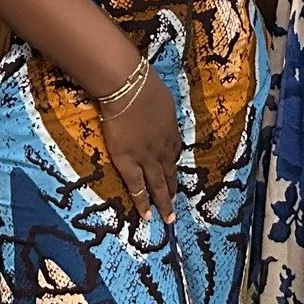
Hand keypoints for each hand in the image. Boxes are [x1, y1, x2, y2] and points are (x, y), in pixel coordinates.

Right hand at [101, 70, 181, 223]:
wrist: (128, 89)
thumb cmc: (145, 86)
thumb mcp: (164, 99)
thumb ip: (163, 112)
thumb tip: (160, 114)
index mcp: (172, 132)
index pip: (174, 152)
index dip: (172, 164)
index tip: (171, 171)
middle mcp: (164, 149)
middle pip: (170, 172)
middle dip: (173, 189)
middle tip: (175, 204)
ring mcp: (147, 158)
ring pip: (158, 185)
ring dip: (164, 201)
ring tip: (168, 217)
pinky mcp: (128, 164)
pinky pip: (137, 188)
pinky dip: (142, 203)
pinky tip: (146, 216)